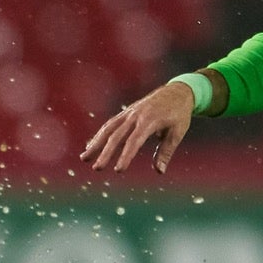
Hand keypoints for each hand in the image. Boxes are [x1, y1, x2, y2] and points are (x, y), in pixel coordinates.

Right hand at [80, 80, 194, 173]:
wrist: (178, 91)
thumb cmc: (179, 114)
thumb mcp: (177, 132)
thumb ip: (166, 152)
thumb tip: (159, 171)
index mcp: (150, 120)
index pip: (134, 141)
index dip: (126, 156)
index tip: (119, 170)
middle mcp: (136, 115)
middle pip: (117, 136)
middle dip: (105, 153)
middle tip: (96, 168)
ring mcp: (129, 113)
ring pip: (108, 128)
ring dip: (95, 143)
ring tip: (83, 158)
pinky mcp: (126, 113)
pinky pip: (110, 124)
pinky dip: (99, 135)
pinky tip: (90, 146)